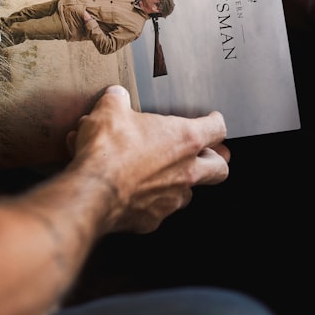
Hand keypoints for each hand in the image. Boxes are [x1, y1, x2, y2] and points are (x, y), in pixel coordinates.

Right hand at [65, 86, 228, 233]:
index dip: (215, 123)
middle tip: (206, 155)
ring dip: (180, 183)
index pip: (216, 129)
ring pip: (189, 192)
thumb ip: (117, 100)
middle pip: (219, 169)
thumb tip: (115, 97)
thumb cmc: (108, 150)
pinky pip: (158, 209)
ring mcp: (172, 198)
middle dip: (215, 161)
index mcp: (183, 139)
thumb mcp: (110, 111)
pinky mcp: (154, 218)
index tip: (212, 121)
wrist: (94, 190)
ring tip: (162, 175)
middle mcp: (186, 171)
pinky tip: (132, 192)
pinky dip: (148, 200)